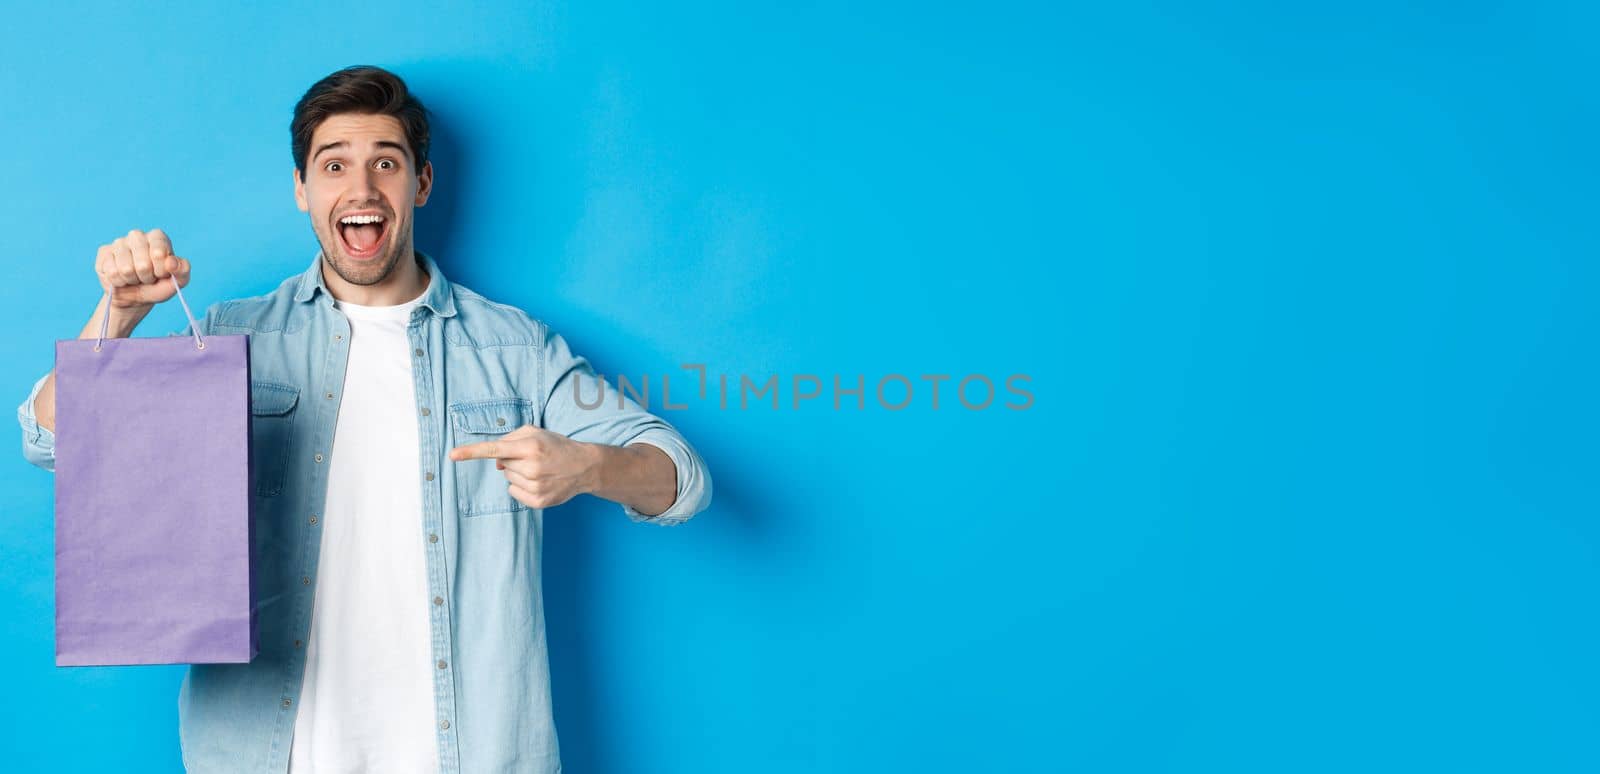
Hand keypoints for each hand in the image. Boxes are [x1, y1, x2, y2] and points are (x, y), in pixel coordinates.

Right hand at [95, 229, 191, 309]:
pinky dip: (119, 282)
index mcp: (158, 237)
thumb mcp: (177, 281)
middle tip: (147, 277)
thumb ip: (182, 271)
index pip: (159, 251)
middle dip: (147, 277)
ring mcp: (118, 243)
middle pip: (142, 263)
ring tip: (135, 278)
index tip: (161, 274)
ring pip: (125, 268)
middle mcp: (137, 236)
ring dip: (132, 280)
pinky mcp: (104, 253)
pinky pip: (111, 272)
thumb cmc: (158, 285)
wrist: (135, 297)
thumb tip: (171, 262)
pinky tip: (122, 278)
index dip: (161, 269)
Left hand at [448, 425, 599, 508]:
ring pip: (508, 479)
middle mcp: (532, 467)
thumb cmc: (557, 446)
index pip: (495, 449)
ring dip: (518, 474)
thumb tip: (495, 461)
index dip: (471, 452)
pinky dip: (522, 487)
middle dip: (513, 460)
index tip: (452, 455)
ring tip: (539, 470)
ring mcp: (535, 486)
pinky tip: (539, 482)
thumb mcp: (536, 433)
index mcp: (531, 446)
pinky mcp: (538, 501)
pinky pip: (514, 493)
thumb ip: (510, 440)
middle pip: (502, 465)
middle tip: (533, 458)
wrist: (584, 466)